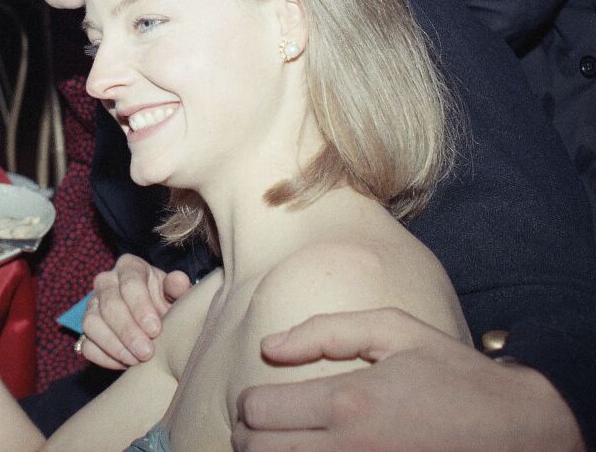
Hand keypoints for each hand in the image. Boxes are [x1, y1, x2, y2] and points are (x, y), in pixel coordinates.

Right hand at [81, 254, 190, 368]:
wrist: (156, 320)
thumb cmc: (167, 302)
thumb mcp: (176, 293)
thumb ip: (178, 288)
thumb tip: (179, 281)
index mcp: (129, 267)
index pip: (130, 283)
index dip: (141, 307)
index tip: (155, 330)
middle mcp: (106, 282)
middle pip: (109, 304)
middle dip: (128, 331)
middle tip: (147, 352)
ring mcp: (92, 306)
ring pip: (91, 323)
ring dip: (114, 345)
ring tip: (136, 360)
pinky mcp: (87, 330)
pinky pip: (86, 345)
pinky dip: (104, 357)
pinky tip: (125, 364)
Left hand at [232, 308, 582, 451]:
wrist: (523, 435)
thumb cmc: (456, 377)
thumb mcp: (397, 332)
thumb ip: (326, 332)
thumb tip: (268, 348)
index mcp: (348, 402)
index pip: (258, 412)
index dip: (250, 404)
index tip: (263, 399)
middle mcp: (350, 449)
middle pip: (259, 450)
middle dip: (253, 434)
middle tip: (268, 425)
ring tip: (287, 442)